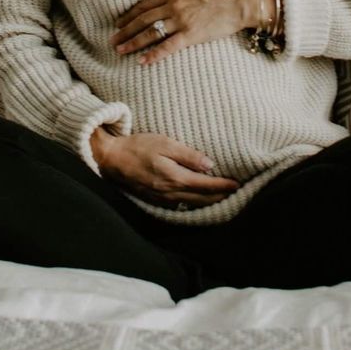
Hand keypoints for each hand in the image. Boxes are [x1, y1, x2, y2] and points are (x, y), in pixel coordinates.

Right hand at [92, 130, 239, 207]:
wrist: (113, 159)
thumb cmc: (139, 147)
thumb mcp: (165, 144)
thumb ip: (188, 155)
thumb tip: (209, 164)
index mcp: (175, 178)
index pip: (206, 185)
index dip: (223, 186)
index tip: (237, 184)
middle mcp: (171, 193)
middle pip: (202, 199)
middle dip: (220, 197)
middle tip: (237, 193)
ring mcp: (163, 199)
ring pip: (193, 204)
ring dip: (209, 202)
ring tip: (223, 198)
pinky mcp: (157, 200)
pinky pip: (182, 205)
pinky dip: (195, 203)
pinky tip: (200, 199)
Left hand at [110, 0, 264, 65]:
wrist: (240, 0)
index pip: (144, 5)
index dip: (128, 15)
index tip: (118, 23)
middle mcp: (173, 5)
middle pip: (142, 19)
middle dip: (124, 30)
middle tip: (112, 40)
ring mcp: (182, 20)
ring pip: (150, 32)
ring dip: (132, 42)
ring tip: (120, 50)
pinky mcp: (192, 34)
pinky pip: (168, 46)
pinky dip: (153, 54)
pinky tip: (142, 61)